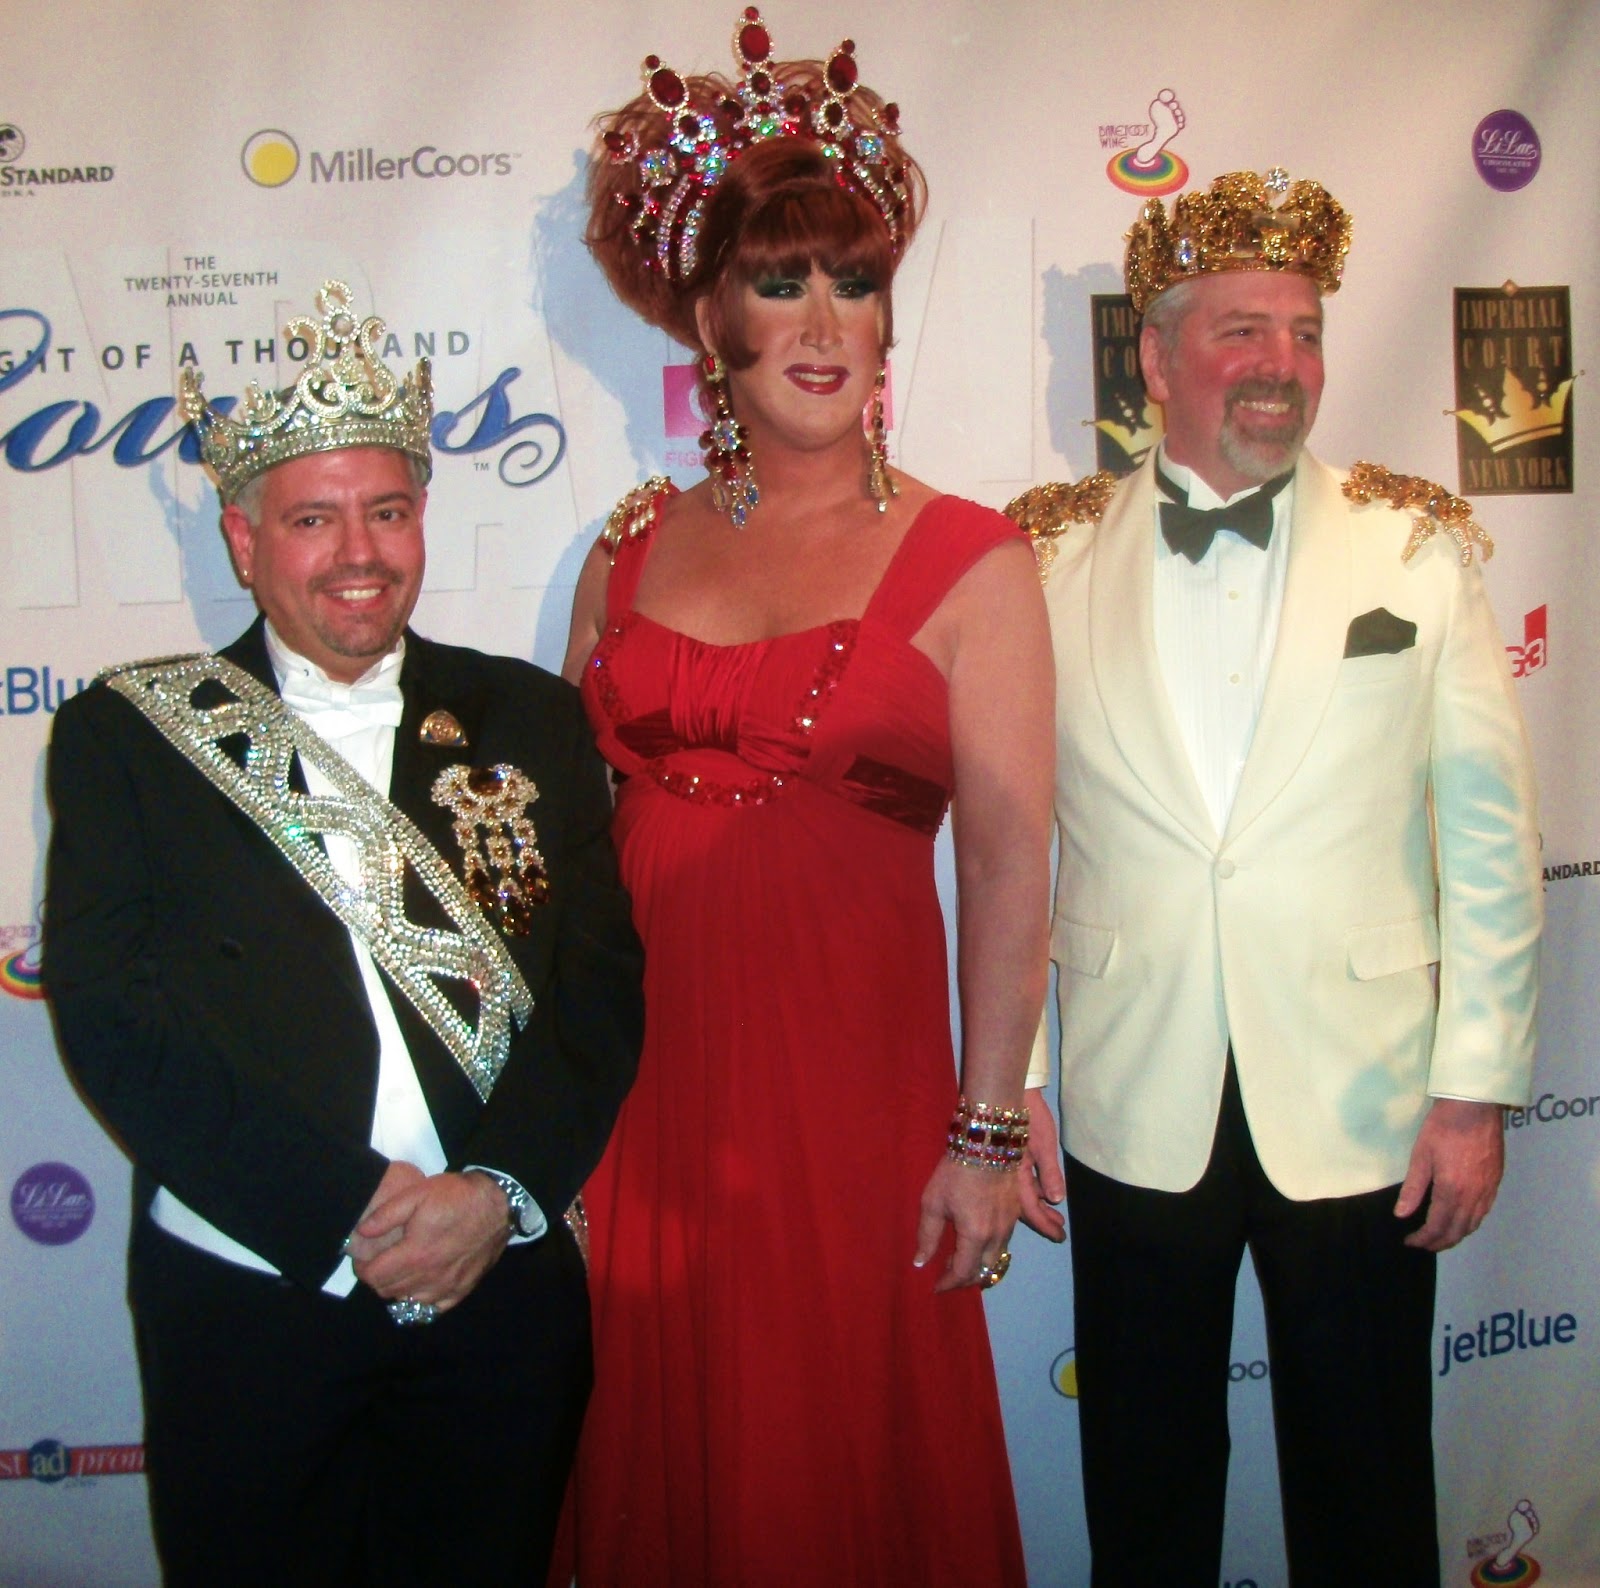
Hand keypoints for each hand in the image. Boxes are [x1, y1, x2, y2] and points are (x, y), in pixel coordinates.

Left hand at [353, 1170, 510, 1311]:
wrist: (498, 1203)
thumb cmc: (456, 1197)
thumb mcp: (417, 1194)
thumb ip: (386, 1215)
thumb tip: (361, 1232)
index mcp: (414, 1255)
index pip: (374, 1277)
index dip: (362, 1269)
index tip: (363, 1258)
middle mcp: (429, 1278)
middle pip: (388, 1291)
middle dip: (378, 1277)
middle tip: (381, 1260)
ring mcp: (448, 1286)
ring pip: (408, 1300)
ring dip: (399, 1288)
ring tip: (401, 1269)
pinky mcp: (463, 1289)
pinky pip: (434, 1307)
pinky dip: (422, 1299)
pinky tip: (423, 1283)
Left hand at [913, 1157, 1020, 1293]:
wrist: (988, 1143)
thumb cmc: (956, 1172)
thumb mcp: (933, 1202)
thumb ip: (927, 1236)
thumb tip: (920, 1263)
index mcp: (975, 1236)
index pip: (963, 1272)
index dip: (948, 1284)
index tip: (936, 1287)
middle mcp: (997, 1236)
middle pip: (984, 1271)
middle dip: (965, 1278)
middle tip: (947, 1273)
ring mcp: (1010, 1225)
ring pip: (997, 1258)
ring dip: (979, 1265)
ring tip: (960, 1257)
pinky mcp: (1018, 1213)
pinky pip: (1005, 1242)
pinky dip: (990, 1250)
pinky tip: (978, 1240)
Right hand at [1019, 1087, 1065, 1242]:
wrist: (1009, 1092)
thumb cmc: (1029, 1116)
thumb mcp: (1044, 1144)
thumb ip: (1049, 1172)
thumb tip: (1055, 1199)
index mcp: (1015, 1176)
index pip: (1030, 1209)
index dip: (1045, 1225)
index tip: (1060, 1237)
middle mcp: (1008, 1177)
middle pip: (1023, 1207)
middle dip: (1042, 1220)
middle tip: (1059, 1232)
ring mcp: (1007, 1169)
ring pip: (1020, 1196)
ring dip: (1039, 1207)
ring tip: (1056, 1218)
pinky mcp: (1008, 1159)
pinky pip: (1018, 1183)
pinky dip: (1032, 1192)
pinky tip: (1042, 1194)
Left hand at [1394, 1098, 1505, 1250]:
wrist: (1475, 1108)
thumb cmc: (1443, 1128)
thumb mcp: (1420, 1156)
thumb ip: (1412, 1189)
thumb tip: (1401, 1214)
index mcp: (1452, 1192)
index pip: (1438, 1227)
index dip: (1423, 1239)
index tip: (1410, 1242)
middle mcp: (1474, 1196)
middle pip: (1458, 1231)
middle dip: (1440, 1243)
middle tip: (1423, 1244)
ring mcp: (1488, 1190)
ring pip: (1473, 1223)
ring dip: (1456, 1235)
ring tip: (1440, 1236)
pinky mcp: (1496, 1181)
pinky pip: (1484, 1211)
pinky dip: (1471, 1222)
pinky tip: (1461, 1218)